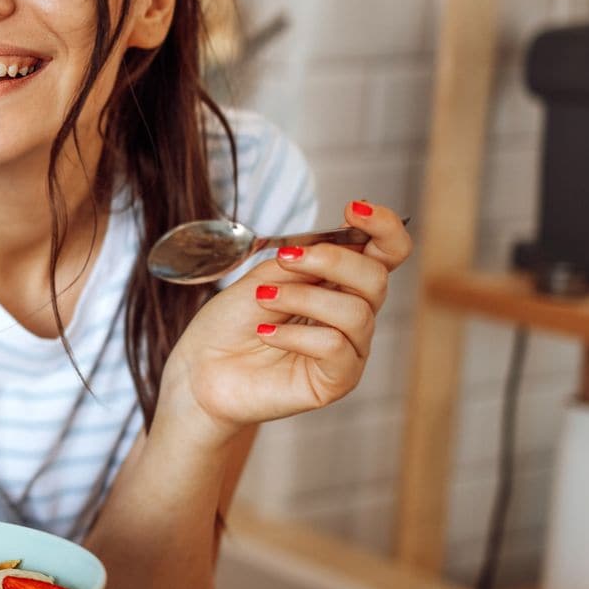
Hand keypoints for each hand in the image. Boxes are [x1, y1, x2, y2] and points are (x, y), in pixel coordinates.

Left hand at [162, 200, 412, 438]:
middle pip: (376, 277)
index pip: (386, 253)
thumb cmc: (231, 325)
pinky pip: (335, 347)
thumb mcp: (264, 277)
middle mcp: (352, 315)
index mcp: (339, 283)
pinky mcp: (336, 381)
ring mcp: (349, 350)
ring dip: (303, 298)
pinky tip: (265, 333)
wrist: (202, 372)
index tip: (353, 208)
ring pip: (356, 312)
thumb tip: (343, 238)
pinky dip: (296, 335)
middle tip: (285, 261)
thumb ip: (303, 259)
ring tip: (263, 299)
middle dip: (331, 260)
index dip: (383, 226)